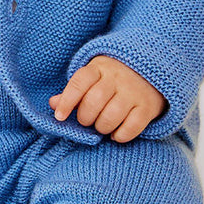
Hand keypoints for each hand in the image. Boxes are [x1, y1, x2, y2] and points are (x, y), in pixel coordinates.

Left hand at [49, 56, 165, 142]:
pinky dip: (120, 135)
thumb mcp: (92, 79)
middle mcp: (117, 77)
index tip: (60, 116)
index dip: (67, 101)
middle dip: (85, 118)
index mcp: (98, 68)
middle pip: (94, 101)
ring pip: (111, 116)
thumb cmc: (111, 80)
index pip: (79, 83)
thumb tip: (53, 104)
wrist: (150, 72)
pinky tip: (116, 133)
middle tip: (87, 120)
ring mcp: (134, 91)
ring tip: (102, 126)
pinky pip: (132, 126)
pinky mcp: (148, 106)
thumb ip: (73, 92)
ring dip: (102, 127)